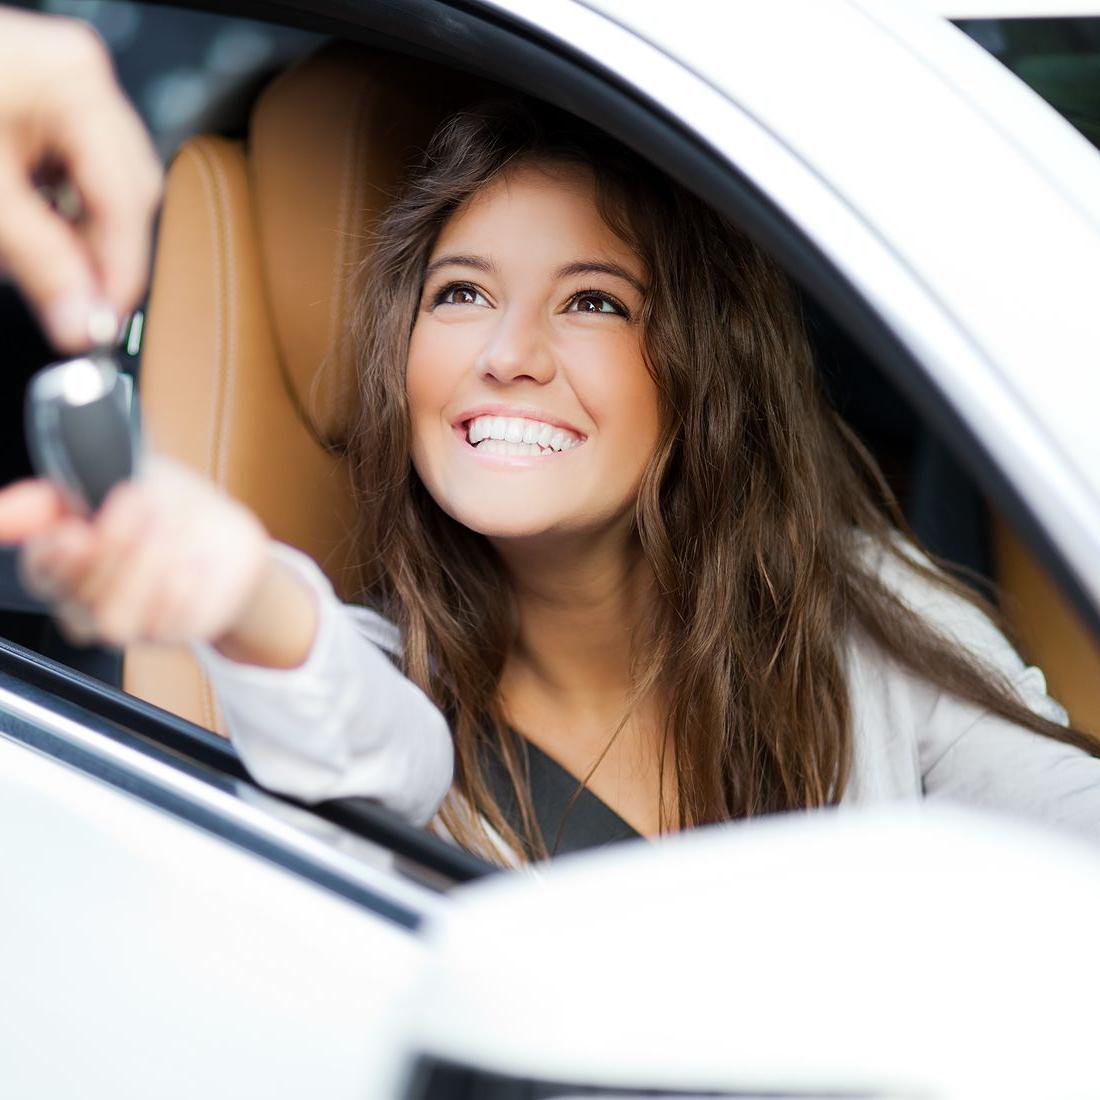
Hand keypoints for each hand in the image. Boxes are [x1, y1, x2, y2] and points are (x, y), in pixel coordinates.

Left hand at [0, 9, 161, 348]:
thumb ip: (39, 261)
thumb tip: (80, 318)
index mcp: (73, 83)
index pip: (126, 197)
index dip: (120, 269)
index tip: (103, 320)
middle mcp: (78, 79)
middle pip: (126, 193)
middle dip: (102, 254)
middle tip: (77, 307)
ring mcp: (61, 88)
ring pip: (105, 189)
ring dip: (81, 237)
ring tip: (46, 270)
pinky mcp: (41, 104)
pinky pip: (75, 172)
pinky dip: (60, 212)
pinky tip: (35, 234)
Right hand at [0, 457, 271, 648]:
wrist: (226, 534)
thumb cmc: (163, 503)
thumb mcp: (112, 476)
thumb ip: (56, 494)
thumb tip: (2, 509)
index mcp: (63, 561)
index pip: (39, 572)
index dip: (54, 556)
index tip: (78, 530)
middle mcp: (87, 600)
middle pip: (79, 595)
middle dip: (114, 545)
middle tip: (142, 502)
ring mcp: (130, 623)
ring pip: (115, 620)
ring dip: (146, 568)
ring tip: (170, 527)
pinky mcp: (172, 634)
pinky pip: (168, 625)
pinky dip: (185, 587)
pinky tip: (197, 561)